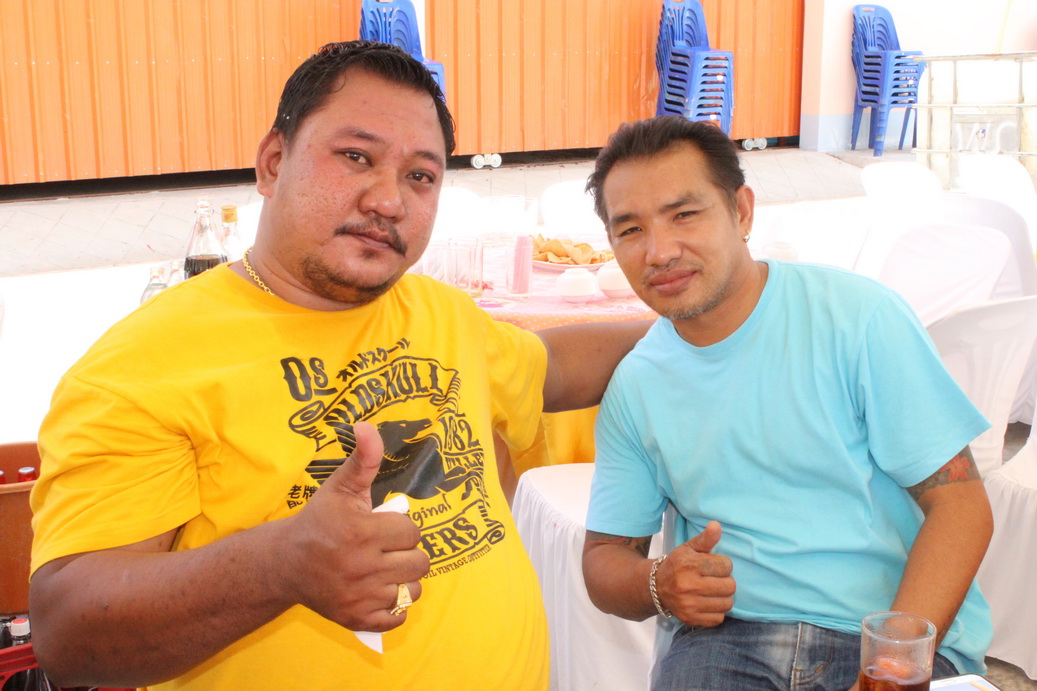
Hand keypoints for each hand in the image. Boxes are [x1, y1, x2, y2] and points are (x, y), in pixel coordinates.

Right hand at [282, 421, 428, 631]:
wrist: (285, 564)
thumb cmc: (319, 521)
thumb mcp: (340, 487)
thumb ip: (362, 458)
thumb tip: (367, 425)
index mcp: (361, 533)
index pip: (412, 532)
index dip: (402, 528)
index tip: (385, 527)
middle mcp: (362, 567)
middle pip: (419, 563)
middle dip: (407, 553)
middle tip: (388, 549)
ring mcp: (359, 597)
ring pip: (412, 591)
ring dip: (404, 580)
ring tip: (386, 569)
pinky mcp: (355, 619)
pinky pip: (397, 618)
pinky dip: (394, 607)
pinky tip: (380, 591)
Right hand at [656, 521, 734, 626]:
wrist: (656, 587)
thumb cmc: (677, 564)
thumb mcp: (689, 548)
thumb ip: (706, 538)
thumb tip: (717, 525)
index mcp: (689, 564)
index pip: (726, 566)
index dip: (723, 565)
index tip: (715, 566)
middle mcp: (688, 585)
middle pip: (729, 586)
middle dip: (725, 581)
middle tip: (716, 579)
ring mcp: (690, 604)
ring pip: (727, 603)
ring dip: (723, 597)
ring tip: (713, 592)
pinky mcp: (691, 619)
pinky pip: (719, 618)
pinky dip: (716, 611)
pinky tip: (708, 603)